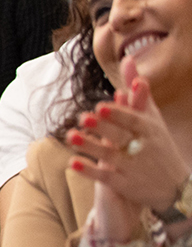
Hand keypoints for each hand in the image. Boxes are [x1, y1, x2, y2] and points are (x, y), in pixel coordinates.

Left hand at [68, 59, 188, 242]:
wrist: (176, 186)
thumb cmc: (158, 144)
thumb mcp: (151, 118)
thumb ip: (137, 92)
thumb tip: (127, 59)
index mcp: (150, 130)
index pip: (134, 120)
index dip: (118, 114)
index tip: (101, 106)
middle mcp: (142, 147)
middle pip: (121, 136)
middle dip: (103, 127)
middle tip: (83, 117)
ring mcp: (133, 167)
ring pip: (110, 156)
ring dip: (90, 146)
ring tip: (70, 136)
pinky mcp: (125, 184)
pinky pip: (106, 177)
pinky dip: (90, 170)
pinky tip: (72, 162)